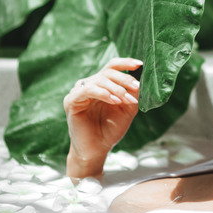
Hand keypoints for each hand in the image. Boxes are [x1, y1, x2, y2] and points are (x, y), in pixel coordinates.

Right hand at [63, 57, 141, 177]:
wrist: (97, 149)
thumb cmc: (111, 129)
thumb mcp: (127, 108)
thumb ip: (133, 93)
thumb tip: (141, 77)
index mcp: (102, 85)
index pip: (112, 67)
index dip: (125, 63)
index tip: (140, 64)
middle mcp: (89, 85)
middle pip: (108, 72)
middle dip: (124, 79)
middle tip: (137, 88)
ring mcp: (79, 92)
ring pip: (99, 80)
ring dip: (116, 88)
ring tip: (126, 99)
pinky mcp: (71, 101)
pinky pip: (88, 90)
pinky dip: (103, 93)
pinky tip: (114, 101)